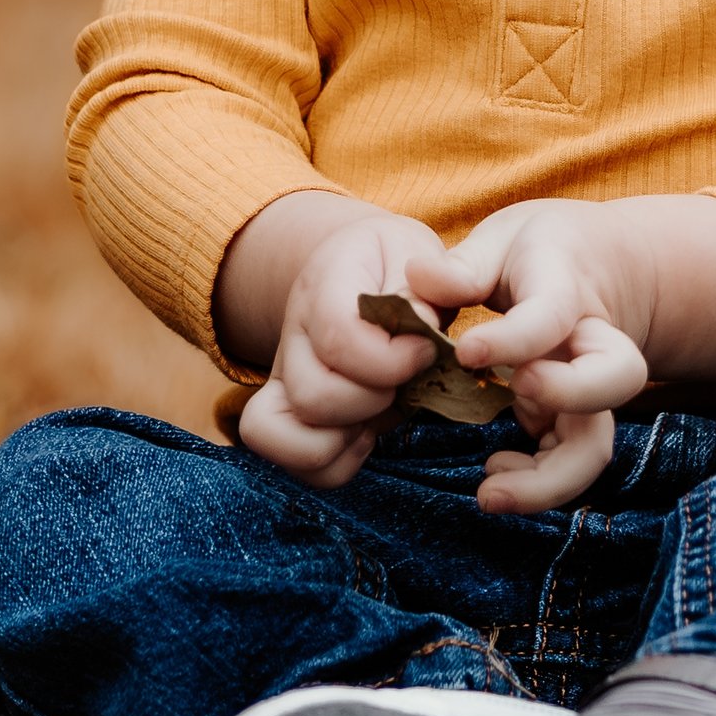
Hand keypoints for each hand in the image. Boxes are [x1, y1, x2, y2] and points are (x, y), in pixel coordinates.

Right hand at [224, 201, 465, 489]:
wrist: (359, 266)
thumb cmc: (395, 262)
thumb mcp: (418, 250)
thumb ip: (431, 280)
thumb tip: (422, 325)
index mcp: (323, 285)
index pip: (338, 337)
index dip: (391, 359)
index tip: (425, 349)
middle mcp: (292, 336)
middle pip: (313, 396)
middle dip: (374, 399)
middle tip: (405, 380)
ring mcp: (284, 380)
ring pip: (289, 436)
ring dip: (349, 435)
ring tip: (381, 408)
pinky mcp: (289, 415)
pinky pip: (300, 465)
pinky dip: (339, 462)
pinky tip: (367, 431)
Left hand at [437, 201, 660, 515]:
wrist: (602, 268)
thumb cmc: (540, 252)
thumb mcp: (502, 239)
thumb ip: (464, 265)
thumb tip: (418, 277)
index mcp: (566, 290)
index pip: (551, 316)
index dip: (513, 339)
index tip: (464, 351)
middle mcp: (591, 344)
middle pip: (615, 379)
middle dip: (572, 396)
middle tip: (517, 393)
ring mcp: (589, 389)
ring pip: (595, 444)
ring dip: (548, 479)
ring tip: (487, 492)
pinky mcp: (576, 420)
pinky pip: (568, 463)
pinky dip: (536, 484)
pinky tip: (492, 475)